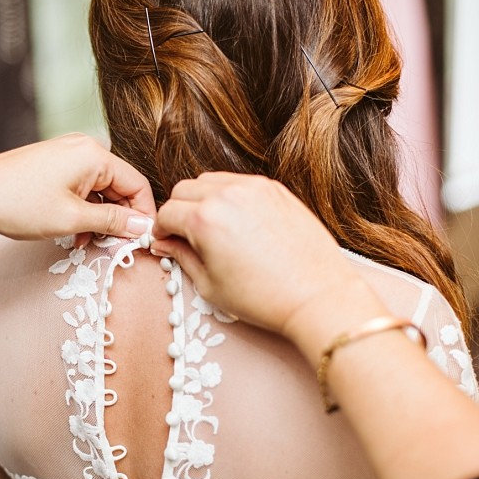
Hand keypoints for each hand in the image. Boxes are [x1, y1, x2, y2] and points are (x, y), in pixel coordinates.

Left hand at [0, 134, 156, 260]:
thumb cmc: (18, 204)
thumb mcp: (71, 219)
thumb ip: (112, 221)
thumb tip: (143, 226)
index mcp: (94, 155)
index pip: (137, 184)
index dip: (144, 214)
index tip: (144, 240)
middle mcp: (84, 147)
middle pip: (120, 185)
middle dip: (119, 217)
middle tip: (114, 247)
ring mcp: (67, 153)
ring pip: (100, 188)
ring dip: (99, 217)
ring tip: (88, 243)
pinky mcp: (54, 162)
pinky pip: (82, 185)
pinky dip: (84, 208)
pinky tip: (74, 231)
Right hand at [152, 172, 351, 336]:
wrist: (317, 295)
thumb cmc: (265, 297)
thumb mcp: (210, 285)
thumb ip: (181, 257)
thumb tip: (165, 243)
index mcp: (204, 219)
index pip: (166, 213)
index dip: (161, 230)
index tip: (166, 241)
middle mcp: (226, 195)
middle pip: (184, 190)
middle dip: (178, 211)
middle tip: (185, 235)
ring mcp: (253, 187)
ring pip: (210, 180)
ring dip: (202, 199)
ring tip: (212, 227)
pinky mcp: (274, 188)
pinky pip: (238, 182)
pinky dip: (229, 196)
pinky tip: (237, 221)